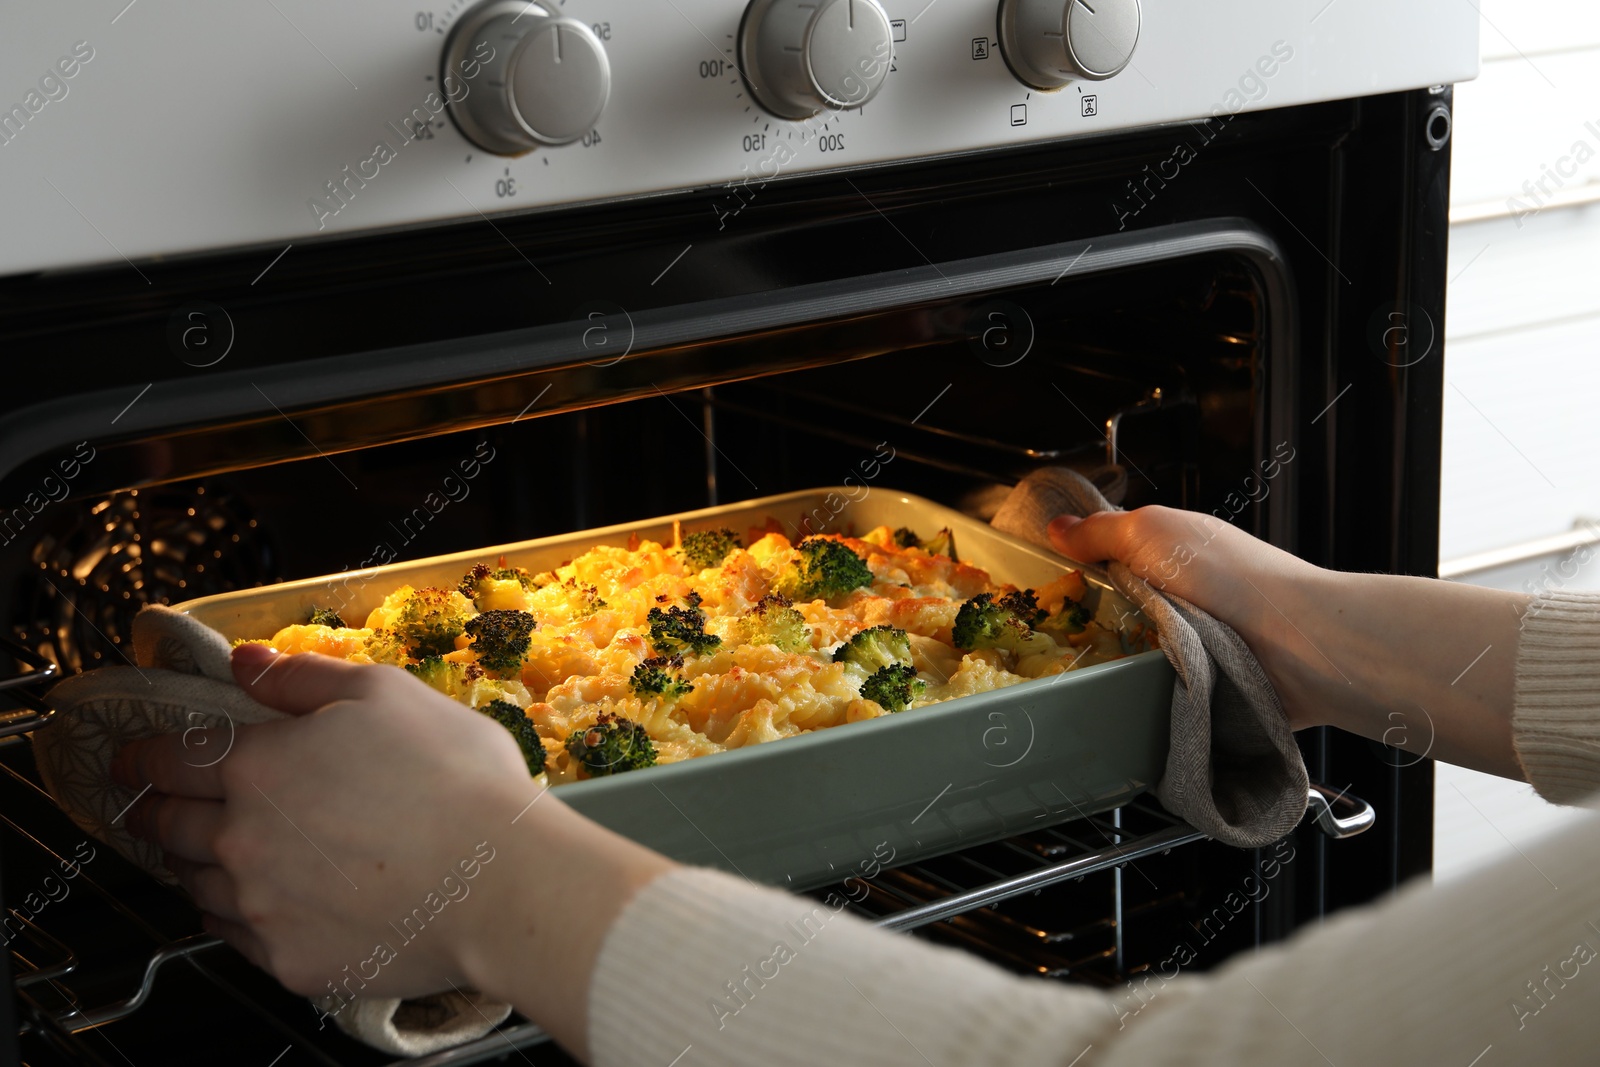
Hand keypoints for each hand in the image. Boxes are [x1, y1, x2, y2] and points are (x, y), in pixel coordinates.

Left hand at [112, 644, 675, 1058]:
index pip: (170, 760)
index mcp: (258, 768)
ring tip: (213, 857)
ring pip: (198, 888)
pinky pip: (240, 940)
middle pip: (169, 828)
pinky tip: (263, 907)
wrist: (503, 881)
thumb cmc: (456, 780)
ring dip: (196, 866)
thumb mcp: (386, 695)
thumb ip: (304, 678)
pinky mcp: (291, 963)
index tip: (132, 758)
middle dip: (156, 812)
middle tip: (157, 808)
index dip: (143, 756)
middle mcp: (242, 842)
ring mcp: (262, 910)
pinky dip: (239, 919)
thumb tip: (246, 662)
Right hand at [1048, 506, 1529, 779]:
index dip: (1072, 575)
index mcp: (1171, 556)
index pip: (1106, 563)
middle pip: (1111, 615)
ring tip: (1081, 676)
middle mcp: (1181, 600)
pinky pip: (1153, 695)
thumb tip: (1058, 527)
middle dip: (1084, 627)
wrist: (1301, 648)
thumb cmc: (1236, 580)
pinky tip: (1119, 700)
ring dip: (1111, 665)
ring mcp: (1193, 647)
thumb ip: (1101, 531)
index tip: (1037, 594)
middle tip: (1048, 644)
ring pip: (1128, 658)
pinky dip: (1139, 697)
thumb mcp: (1154, 532)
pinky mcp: (1202, 690)